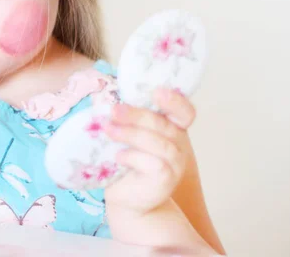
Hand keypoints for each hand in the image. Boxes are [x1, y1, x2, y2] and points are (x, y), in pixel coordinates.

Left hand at [104, 88, 194, 213]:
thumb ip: (128, 118)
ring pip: (158, 144)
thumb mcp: (128, 135)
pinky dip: (133, 157)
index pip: (184, 112)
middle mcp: (178, 145)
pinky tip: (118, 156)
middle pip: (163, 125)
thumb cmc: (125, 161)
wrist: (126, 197)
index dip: (175, 101)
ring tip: (108, 129)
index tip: (157, 91)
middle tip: (114, 110)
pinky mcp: (166, 180)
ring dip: (130, 134)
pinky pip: (153, 164)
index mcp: (172, 128)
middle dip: (137, 115)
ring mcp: (175, 164)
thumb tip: (105, 98)